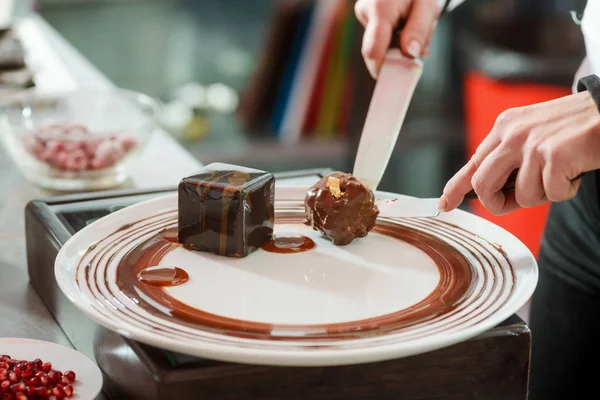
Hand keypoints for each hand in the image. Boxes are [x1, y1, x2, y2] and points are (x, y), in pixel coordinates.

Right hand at [355, 0, 441, 77]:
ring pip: (383, 45)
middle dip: (401, 53)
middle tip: (423, 43)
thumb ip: (418, 29)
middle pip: (378, 51)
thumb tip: (409, 54)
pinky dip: (399, 38)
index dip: (383, 69)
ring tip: (419, 24)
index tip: (396, 78)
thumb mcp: (427, 5)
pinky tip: (409, 24)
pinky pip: (383, 38)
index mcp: (380, 9)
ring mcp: (364, 15)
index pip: (373, 50)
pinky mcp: (367, 17)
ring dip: (403, 44)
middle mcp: (366, 12)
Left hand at [437, 91, 599, 214]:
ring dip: (545, 194)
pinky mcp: (554, 156)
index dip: (456, 187)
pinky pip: (552, 195)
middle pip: (483, 185)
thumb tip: (491, 193)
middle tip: (515, 203)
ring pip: (522, 196)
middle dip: (497, 203)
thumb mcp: (534, 134)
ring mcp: (532, 144)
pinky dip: (567, 190)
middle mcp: (513, 134)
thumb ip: (510, 158)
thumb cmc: (575, 129)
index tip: (444, 204)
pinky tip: (576, 170)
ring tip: (562, 172)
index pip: (472, 163)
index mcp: (505, 127)